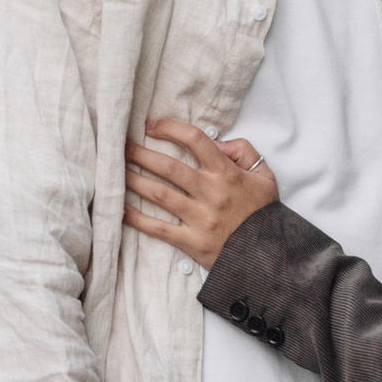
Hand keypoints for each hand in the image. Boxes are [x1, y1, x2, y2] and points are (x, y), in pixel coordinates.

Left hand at [122, 119, 279, 270]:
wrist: (268, 256)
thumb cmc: (263, 214)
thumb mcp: (264, 177)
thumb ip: (243, 152)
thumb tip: (216, 142)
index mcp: (226, 174)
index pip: (196, 141)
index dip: (171, 129)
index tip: (151, 125)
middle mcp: (210, 193)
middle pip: (168, 167)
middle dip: (140, 153)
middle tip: (119, 145)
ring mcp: (200, 218)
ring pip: (159, 194)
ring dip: (133, 180)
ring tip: (114, 170)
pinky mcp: (191, 242)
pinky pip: (159, 229)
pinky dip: (136, 219)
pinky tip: (119, 209)